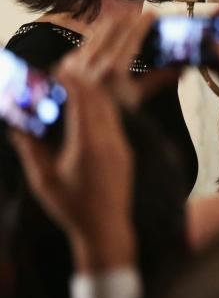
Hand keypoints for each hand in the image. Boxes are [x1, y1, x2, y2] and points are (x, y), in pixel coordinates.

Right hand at [9, 66, 134, 272]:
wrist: (106, 228)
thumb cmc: (72, 207)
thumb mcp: (44, 179)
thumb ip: (31, 149)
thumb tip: (16, 126)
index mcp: (90, 145)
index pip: (84, 101)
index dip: (72, 81)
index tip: (58, 69)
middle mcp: (110, 140)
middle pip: (100, 99)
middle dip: (82, 81)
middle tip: (63, 70)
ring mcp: (121, 144)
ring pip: (111, 108)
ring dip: (93, 93)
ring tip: (73, 85)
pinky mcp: (125, 150)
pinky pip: (115, 120)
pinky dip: (101, 108)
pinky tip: (87, 107)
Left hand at [69, 11, 177, 109]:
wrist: (80, 127)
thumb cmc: (112, 113)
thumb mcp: (138, 96)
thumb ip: (160, 79)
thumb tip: (183, 69)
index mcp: (114, 69)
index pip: (131, 35)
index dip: (143, 22)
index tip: (153, 14)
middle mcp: (93, 62)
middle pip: (113, 27)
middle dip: (128, 18)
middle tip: (140, 15)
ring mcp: (77, 61)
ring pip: (97, 31)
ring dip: (113, 23)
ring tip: (125, 20)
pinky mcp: (67, 63)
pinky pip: (86, 41)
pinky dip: (99, 35)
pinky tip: (107, 36)